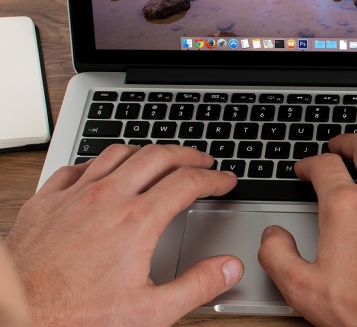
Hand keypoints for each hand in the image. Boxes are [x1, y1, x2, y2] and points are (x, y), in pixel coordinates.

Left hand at [5, 144, 243, 326]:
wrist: (16, 316)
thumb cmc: (74, 317)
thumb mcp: (150, 313)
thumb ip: (197, 286)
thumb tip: (229, 268)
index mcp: (137, 221)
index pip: (188, 183)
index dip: (214, 178)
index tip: (225, 181)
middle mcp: (107, 198)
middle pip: (158, 156)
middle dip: (187, 155)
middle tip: (202, 162)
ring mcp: (74, 196)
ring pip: (118, 153)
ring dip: (146, 152)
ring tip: (159, 159)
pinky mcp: (45, 202)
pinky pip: (77, 166)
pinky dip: (99, 163)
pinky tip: (102, 173)